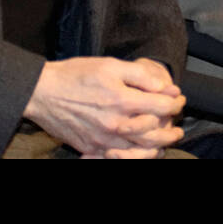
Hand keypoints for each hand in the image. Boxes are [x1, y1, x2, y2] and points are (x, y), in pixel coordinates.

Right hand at [23, 57, 185, 157]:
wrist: (43, 92)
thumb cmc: (77, 75)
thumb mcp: (111, 65)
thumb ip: (141, 76)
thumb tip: (166, 88)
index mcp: (122, 101)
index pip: (161, 108)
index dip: (175, 103)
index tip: (179, 99)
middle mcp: (115, 125)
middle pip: (154, 134)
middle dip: (170, 130)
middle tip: (178, 127)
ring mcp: (102, 140)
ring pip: (138, 151)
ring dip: (156, 148)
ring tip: (166, 142)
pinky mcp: (91, 148)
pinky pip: (118, 159)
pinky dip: (134, 157)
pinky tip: (141, 152)